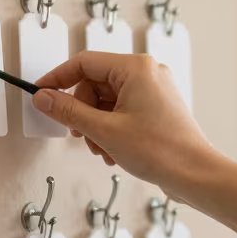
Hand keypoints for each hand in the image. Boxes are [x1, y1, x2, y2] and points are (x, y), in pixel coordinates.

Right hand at [32, 52, 218, 204]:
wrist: (195, 175)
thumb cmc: (161, 151)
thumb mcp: (103, 130)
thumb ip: (68, 111)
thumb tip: (44, 98)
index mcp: (136, 68)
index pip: (84, 63)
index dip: (58, 79)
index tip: (41, 94)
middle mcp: (147, 73)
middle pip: (95, 83)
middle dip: (83, 112)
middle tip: (80, 134)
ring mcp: (154, 90)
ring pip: (107, 100)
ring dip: (96, 125)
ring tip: (103, 148)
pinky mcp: (157, 107)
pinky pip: (122, 110)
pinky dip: (111, 129)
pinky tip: (115, 151)